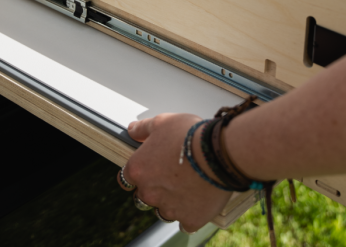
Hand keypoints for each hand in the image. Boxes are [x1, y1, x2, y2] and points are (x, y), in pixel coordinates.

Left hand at [119, 113, 232, 232]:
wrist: (218, 153)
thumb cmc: (190, 136)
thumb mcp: (163, 122)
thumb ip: (143, 128)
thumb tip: (132, 130)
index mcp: (138, 170)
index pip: (127, 178)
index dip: (140, 173)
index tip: (150, 169)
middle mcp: (149, 192)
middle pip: (144, 196)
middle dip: (155, 188)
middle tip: (172, 176)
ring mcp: (169, 208)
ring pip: (163, 211)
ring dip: (171, 202)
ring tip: (187, 188)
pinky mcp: (189, 219)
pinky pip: (186, 223)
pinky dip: (190, 214)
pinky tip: (198, 202)